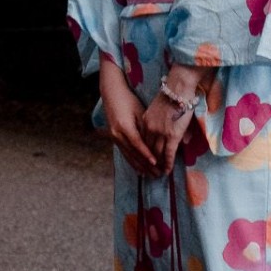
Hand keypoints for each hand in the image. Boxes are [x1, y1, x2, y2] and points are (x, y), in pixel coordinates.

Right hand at [99, 57, 157, 177]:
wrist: (111, 94)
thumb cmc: (129, 100)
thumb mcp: (139, 111)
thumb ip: (146, 126)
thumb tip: (158, 140)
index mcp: (124, 126)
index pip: (138, 144)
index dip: (147, 155)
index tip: (156, 163)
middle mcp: (117, 134)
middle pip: (133, 154)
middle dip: (146, 166)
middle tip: (157, 175)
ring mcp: (114, 137)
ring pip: (128, 156)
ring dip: (139, 167)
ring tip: (150, 176)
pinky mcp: (114, 138)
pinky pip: (124, 153)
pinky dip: (132, 162)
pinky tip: (139, 169)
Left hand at [139, 63, 211, 176]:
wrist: (178, 88)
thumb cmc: (173, 93)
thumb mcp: (160, 108)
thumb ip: (162, 121)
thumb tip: (166, 131)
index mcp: (146, 121)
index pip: (144, 140)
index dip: (145, 152)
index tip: (146, 161)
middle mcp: (150, 129)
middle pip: (148, 150)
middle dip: (149, 163)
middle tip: (151, 173)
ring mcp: (160, 133)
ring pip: (157, 154)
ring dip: (158, 166)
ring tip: (159, 175)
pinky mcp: (171, 136)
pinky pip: (168, 154)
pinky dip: (167, 164)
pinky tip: (167, 171)